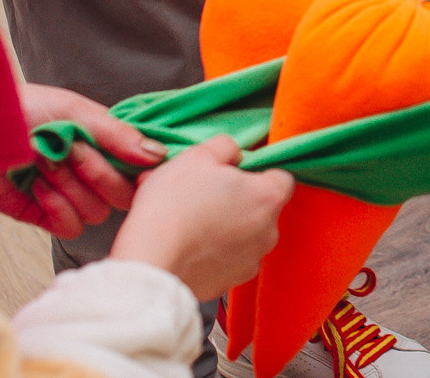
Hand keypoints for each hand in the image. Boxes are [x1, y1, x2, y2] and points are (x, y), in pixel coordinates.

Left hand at [0, 81, 163, 238]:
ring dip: (71, 187)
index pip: (141, 170)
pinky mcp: (40, 215)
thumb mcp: (76, 111)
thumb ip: (118, 134)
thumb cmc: (18, 108)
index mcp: (103, 143)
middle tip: (71, 150)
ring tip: (45, 164)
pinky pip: (68, 229)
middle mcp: (89, 171)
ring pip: (96, 213)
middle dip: (97, 173)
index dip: (137, 170)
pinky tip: (37, 187)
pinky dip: (56, 208)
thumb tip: (158, 156)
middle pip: (122, 196)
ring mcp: (66, 195)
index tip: (126, 159)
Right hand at [109, 135, 293, 300]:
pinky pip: (225, 260)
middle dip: (236, 199)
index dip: (256, 171)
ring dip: (223, 226)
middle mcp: (268, 233)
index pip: (280, 177)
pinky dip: (211, 252)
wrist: (148, 261)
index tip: (232, 172)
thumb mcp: (198, 155)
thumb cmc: (173, 207)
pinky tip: (187, 244)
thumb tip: (233, 154)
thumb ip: (226, 147)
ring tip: (189, 219)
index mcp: (268, 198)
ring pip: (242, 235)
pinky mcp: (227, 283)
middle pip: (260, 207)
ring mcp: (249, 262)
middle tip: (203, 193)